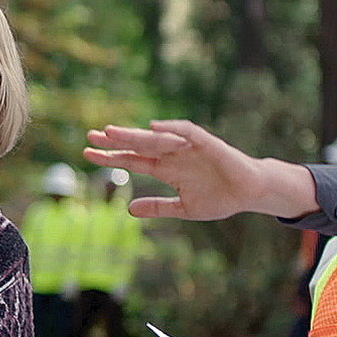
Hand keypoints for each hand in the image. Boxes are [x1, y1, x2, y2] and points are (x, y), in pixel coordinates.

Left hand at [84, 121, 317, 220]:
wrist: (249, 193)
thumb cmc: (219, 198)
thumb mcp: (183, 209)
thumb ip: (157, 207)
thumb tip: (128, 210)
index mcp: (166, 170)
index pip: (132, 160)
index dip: (111, 157)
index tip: (87, 153)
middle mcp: (172, 155)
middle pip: (138, 145)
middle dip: (115, 141)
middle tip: (90, 136)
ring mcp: (188, 148)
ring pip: (156, 138)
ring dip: (134, 134)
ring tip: (111, 131)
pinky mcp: (207, 144)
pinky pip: (187, 133)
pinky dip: (172, 129)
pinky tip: (153, 126)